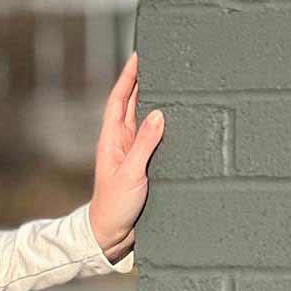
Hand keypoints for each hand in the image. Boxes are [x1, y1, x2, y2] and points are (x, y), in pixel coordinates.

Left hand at [88, 52, 161, 262]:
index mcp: (112, 138)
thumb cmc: (113, 206)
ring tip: (174, 81)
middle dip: (145, 81)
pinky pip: (157, 139)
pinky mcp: (145, 165)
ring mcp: (134, 152)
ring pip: (148, 120)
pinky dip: (166, 126)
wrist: (110, 235)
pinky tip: (180, 117)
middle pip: (134, 104)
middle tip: (163, 60)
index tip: (139, 55)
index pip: (119, 99)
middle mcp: (123, 141)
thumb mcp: (130, 173)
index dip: (128, 76)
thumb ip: (144, 144)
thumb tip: (158, 114)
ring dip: (158, 101)